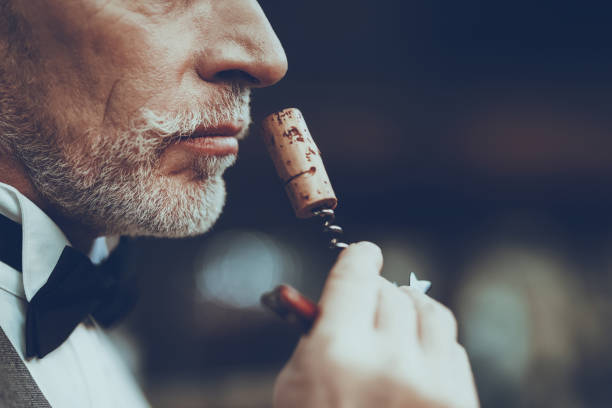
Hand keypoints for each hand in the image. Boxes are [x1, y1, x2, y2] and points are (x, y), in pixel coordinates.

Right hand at [273, 242, 478, 407]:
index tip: (363, 253)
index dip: (359, 257)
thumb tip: (344, 289)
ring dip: (411, 311)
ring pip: (430, 311)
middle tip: (369, 304)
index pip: (357, 274)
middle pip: (391, 291)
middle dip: (377, 294)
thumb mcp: (296, 385)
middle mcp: (387, 362)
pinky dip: (433, 344)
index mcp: (335, 354)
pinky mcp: (460, 404)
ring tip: (398, 325)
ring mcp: (429, 384)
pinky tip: (416, 360)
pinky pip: (452, 346)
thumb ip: (318, 333)